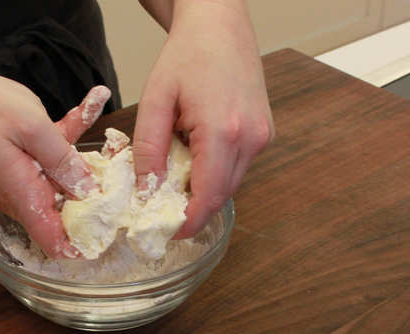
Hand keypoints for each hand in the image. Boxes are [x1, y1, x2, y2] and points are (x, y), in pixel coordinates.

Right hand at [0, 61, 109, 256]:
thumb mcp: (32, 128)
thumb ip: (63, 160)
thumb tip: (90, 191)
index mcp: (26, 196)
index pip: (56, 244)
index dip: (84, 245)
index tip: (111, 230)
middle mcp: (26, 197)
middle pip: (70, 214)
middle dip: (98, 197)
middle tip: (125, 175)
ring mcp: (27, 182)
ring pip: (68, 183)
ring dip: (89, 162)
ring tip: (115, 134)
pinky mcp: (28, 165)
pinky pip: (57, 158)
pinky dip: (73, 137)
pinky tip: (94, 99)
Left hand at [133, 0, 273, 237]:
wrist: (220, 25)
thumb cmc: (187, 55)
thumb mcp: (156, 101)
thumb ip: (149, 150)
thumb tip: (146, 191)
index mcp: (224, 131)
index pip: (207, 198)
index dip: (187, 223)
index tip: (166, 233)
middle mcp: (251, 138)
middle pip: (220, 196)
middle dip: (191, 208)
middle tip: (160, 206)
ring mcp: (262, 136)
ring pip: (230, 184)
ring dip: (202, 189)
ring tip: (175, 173)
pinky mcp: (264, 133)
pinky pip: (237, 167)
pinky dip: (214, 172)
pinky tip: (195, 154)